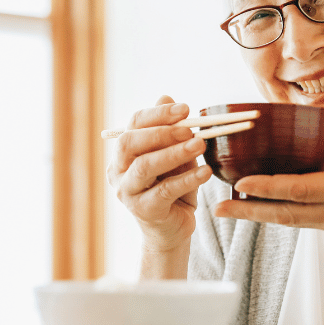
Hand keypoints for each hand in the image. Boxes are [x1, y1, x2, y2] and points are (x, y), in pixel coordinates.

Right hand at [106, 95, 212, 254]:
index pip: (133, 125)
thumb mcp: (174, 155)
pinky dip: (187, 179)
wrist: (173, 229)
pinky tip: (205, 171)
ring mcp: (127, 192)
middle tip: (190, 128)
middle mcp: (118, 171)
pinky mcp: (144, 210)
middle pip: (130, 143)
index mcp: (123, 153)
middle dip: (161, 132)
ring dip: (174, 153)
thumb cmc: (173, 188)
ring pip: (145, 167)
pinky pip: (165, 191)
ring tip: (200, 144)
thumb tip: (167, 96)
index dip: (158, 113)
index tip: (186, 108)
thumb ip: (171, 131)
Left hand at [214, 92, 323, 261]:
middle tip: (216, 208)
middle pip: (284, 213)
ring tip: (227, 209)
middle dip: (248, 212)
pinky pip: (299, 221)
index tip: (241, 184)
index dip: (269, 188)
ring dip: (256, 215)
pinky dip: (276, 214)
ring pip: (288, 221)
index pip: (302, 190)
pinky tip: (259, 207)